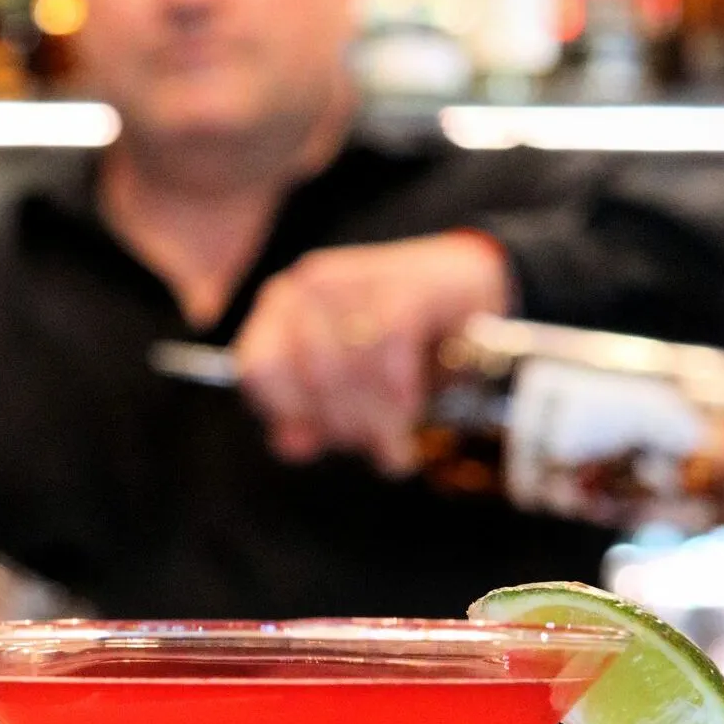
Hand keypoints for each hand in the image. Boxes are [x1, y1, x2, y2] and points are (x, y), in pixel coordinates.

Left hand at [233, 231, 512, 473]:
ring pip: (351, 363)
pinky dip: (402, 390)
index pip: (259, 370)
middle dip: (349, 424)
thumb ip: (310, 420)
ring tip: (397, 436)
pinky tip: (412, 409)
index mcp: (279, 312)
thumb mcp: (347, 394)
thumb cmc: (395, 349)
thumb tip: (291, 445)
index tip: (325, 437)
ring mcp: (355, 278)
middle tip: (376, 442)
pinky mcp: (405, 283)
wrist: (464, 295)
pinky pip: (392, 344)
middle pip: (313, 376)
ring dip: (379, 414)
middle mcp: (306, 287)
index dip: (292, 414)